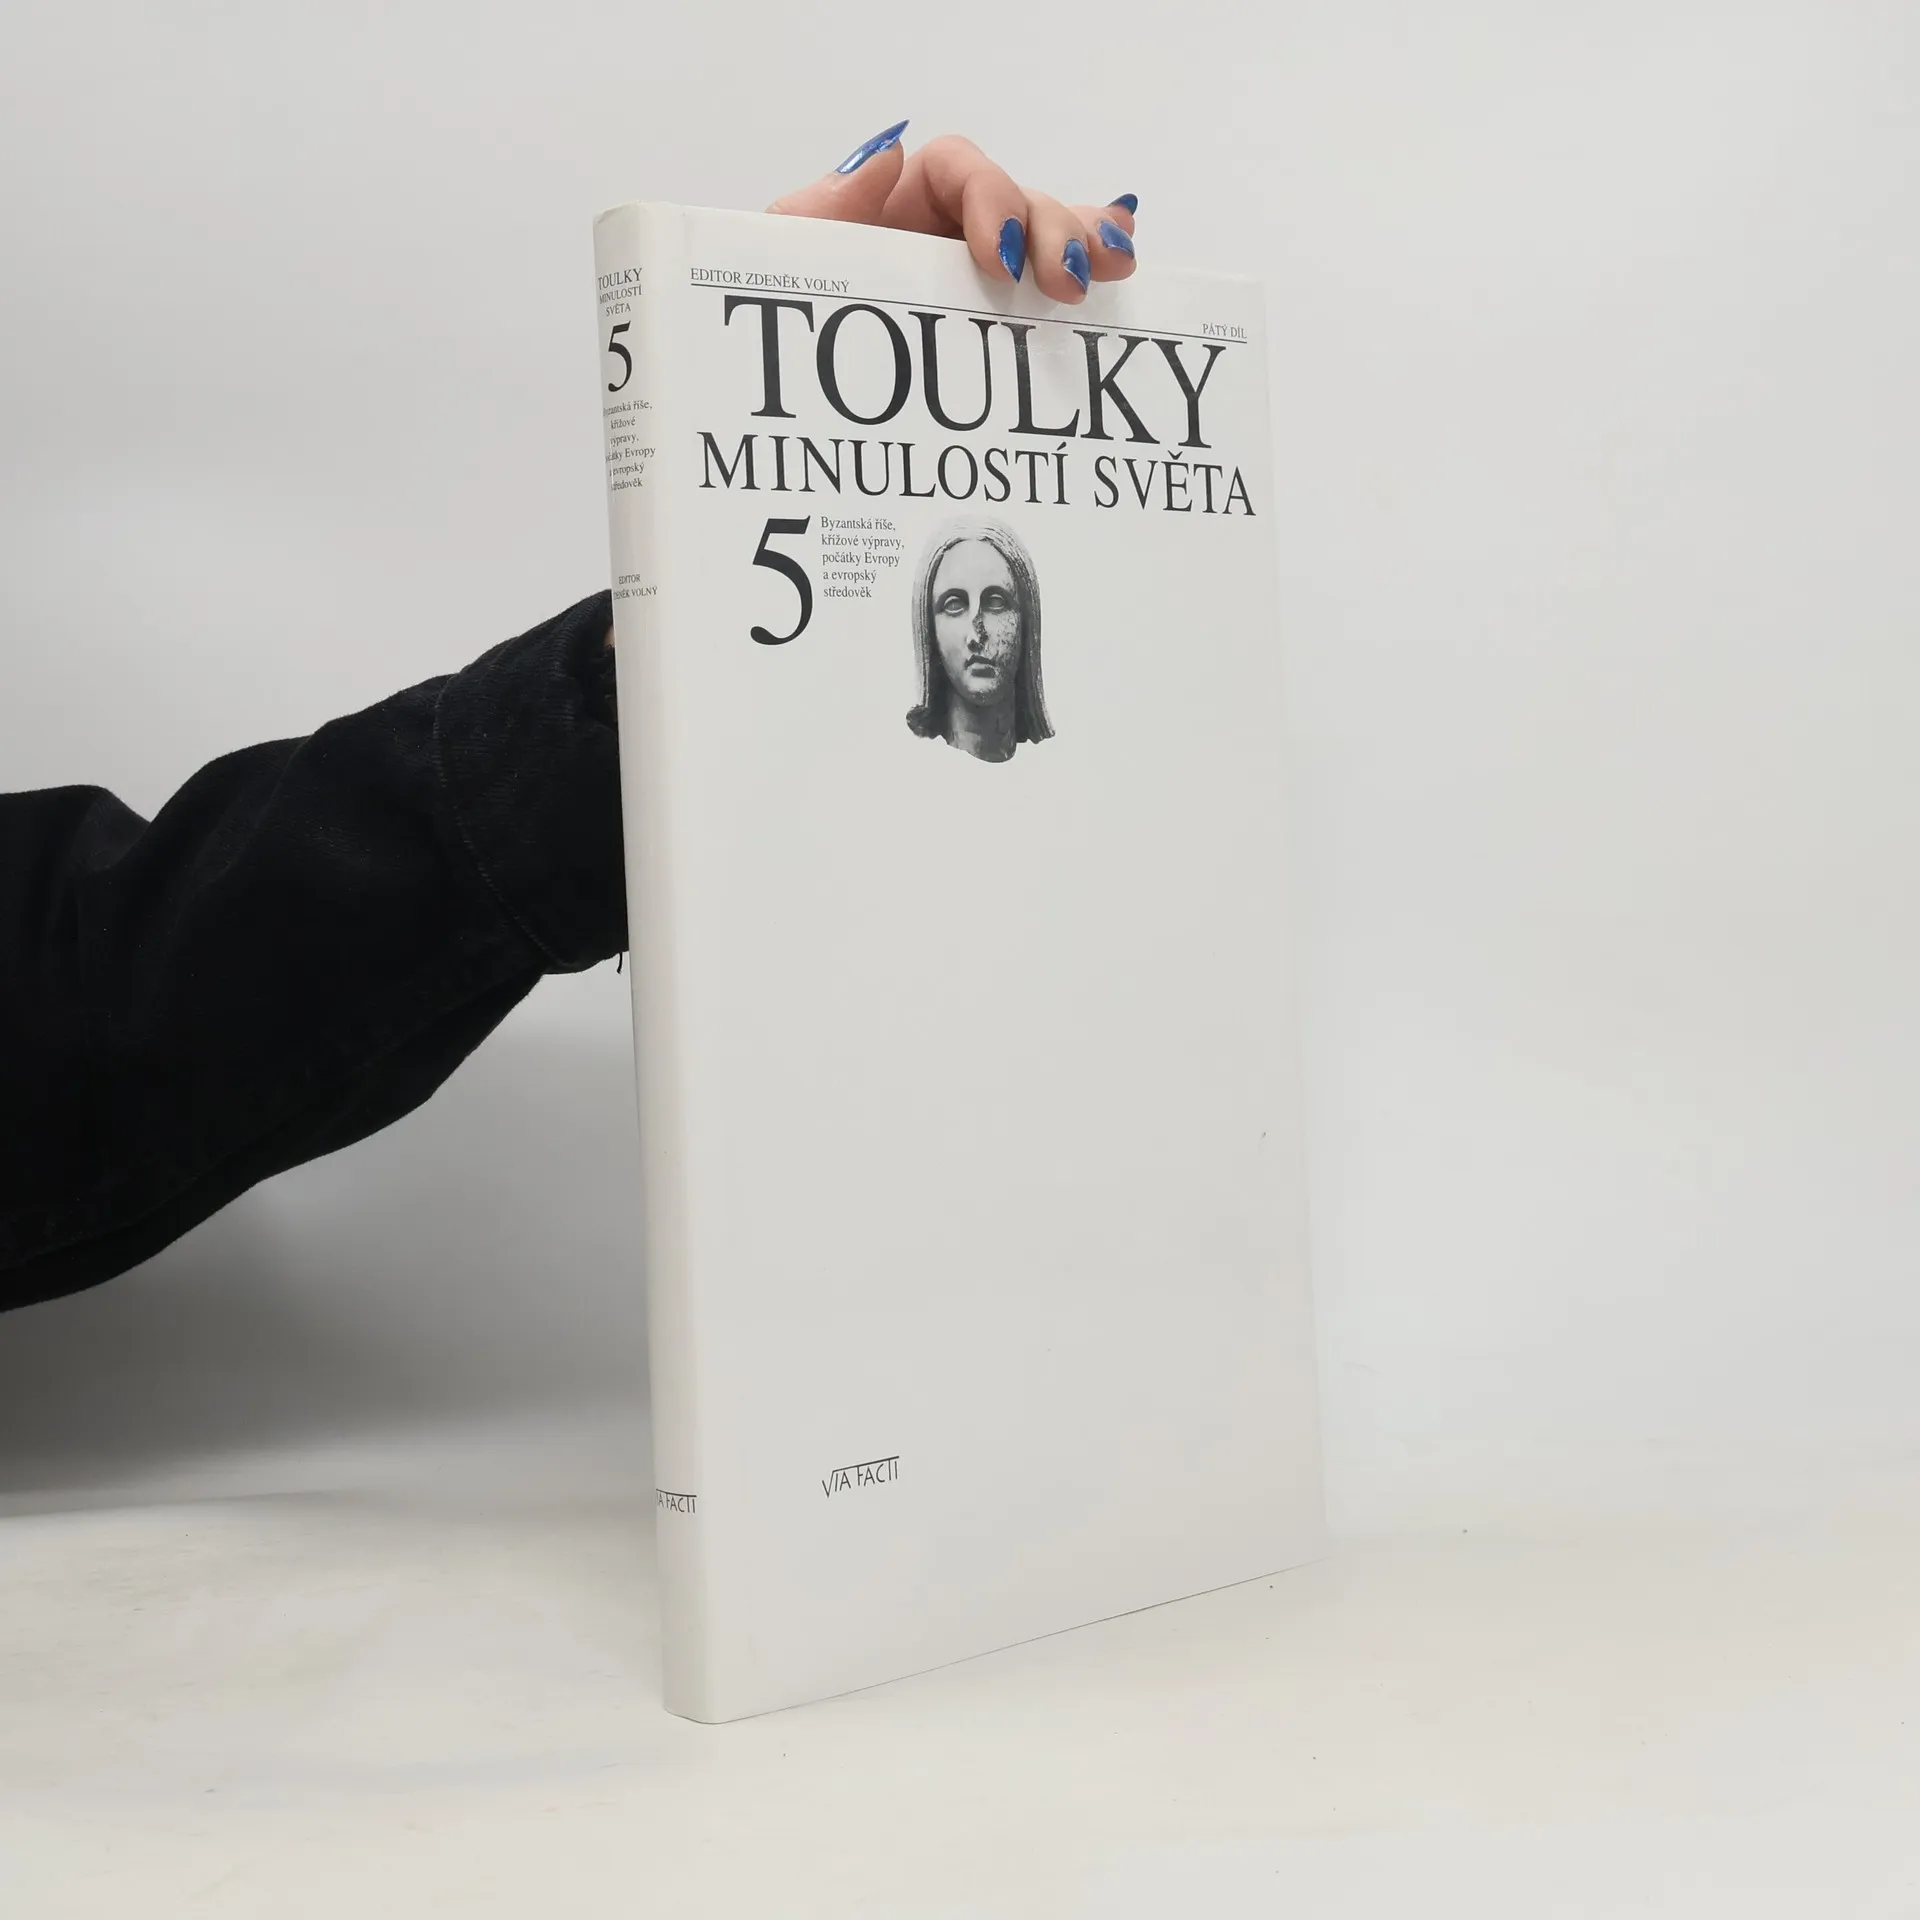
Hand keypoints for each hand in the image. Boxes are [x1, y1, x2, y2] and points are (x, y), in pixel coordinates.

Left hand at [767, 122, 1136, 306]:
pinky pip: (1054, 281)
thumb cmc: (783, 334)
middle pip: (1017, 204)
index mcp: (893, 212)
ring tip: (1111, 267)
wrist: (795, 421)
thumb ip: (822, 211)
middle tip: (1065, 281)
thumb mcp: (786, 266)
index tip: (997, 255)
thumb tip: (885, 152)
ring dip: (1084, 244)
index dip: (988, 196)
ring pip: (1045, 241)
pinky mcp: (1004, 325)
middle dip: (1050, 230)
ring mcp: (979, 282)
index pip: (955, 172)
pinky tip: (1122, 262)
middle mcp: (944, 238)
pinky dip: (1093, 260)